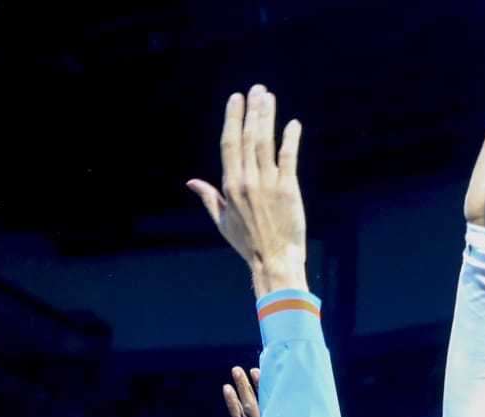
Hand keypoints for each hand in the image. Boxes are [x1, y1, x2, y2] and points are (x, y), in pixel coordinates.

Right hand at [188, 86, 307, 293]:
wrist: (274, 261)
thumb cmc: (247, 244)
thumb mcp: (222, 220)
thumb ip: (208, 197)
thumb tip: (190, 182)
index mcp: (229, 185)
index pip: (229, 143)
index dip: (232, 118)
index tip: (236, 98)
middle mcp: (246, 180)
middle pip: (248, 137)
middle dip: (252, 110)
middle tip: (257, 89)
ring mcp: (267, 184)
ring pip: (265, 143)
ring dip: (267, 117)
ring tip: (269, 97)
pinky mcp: (288, 190)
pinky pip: (288, 158)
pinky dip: (291, 139)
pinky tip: (293, 124)